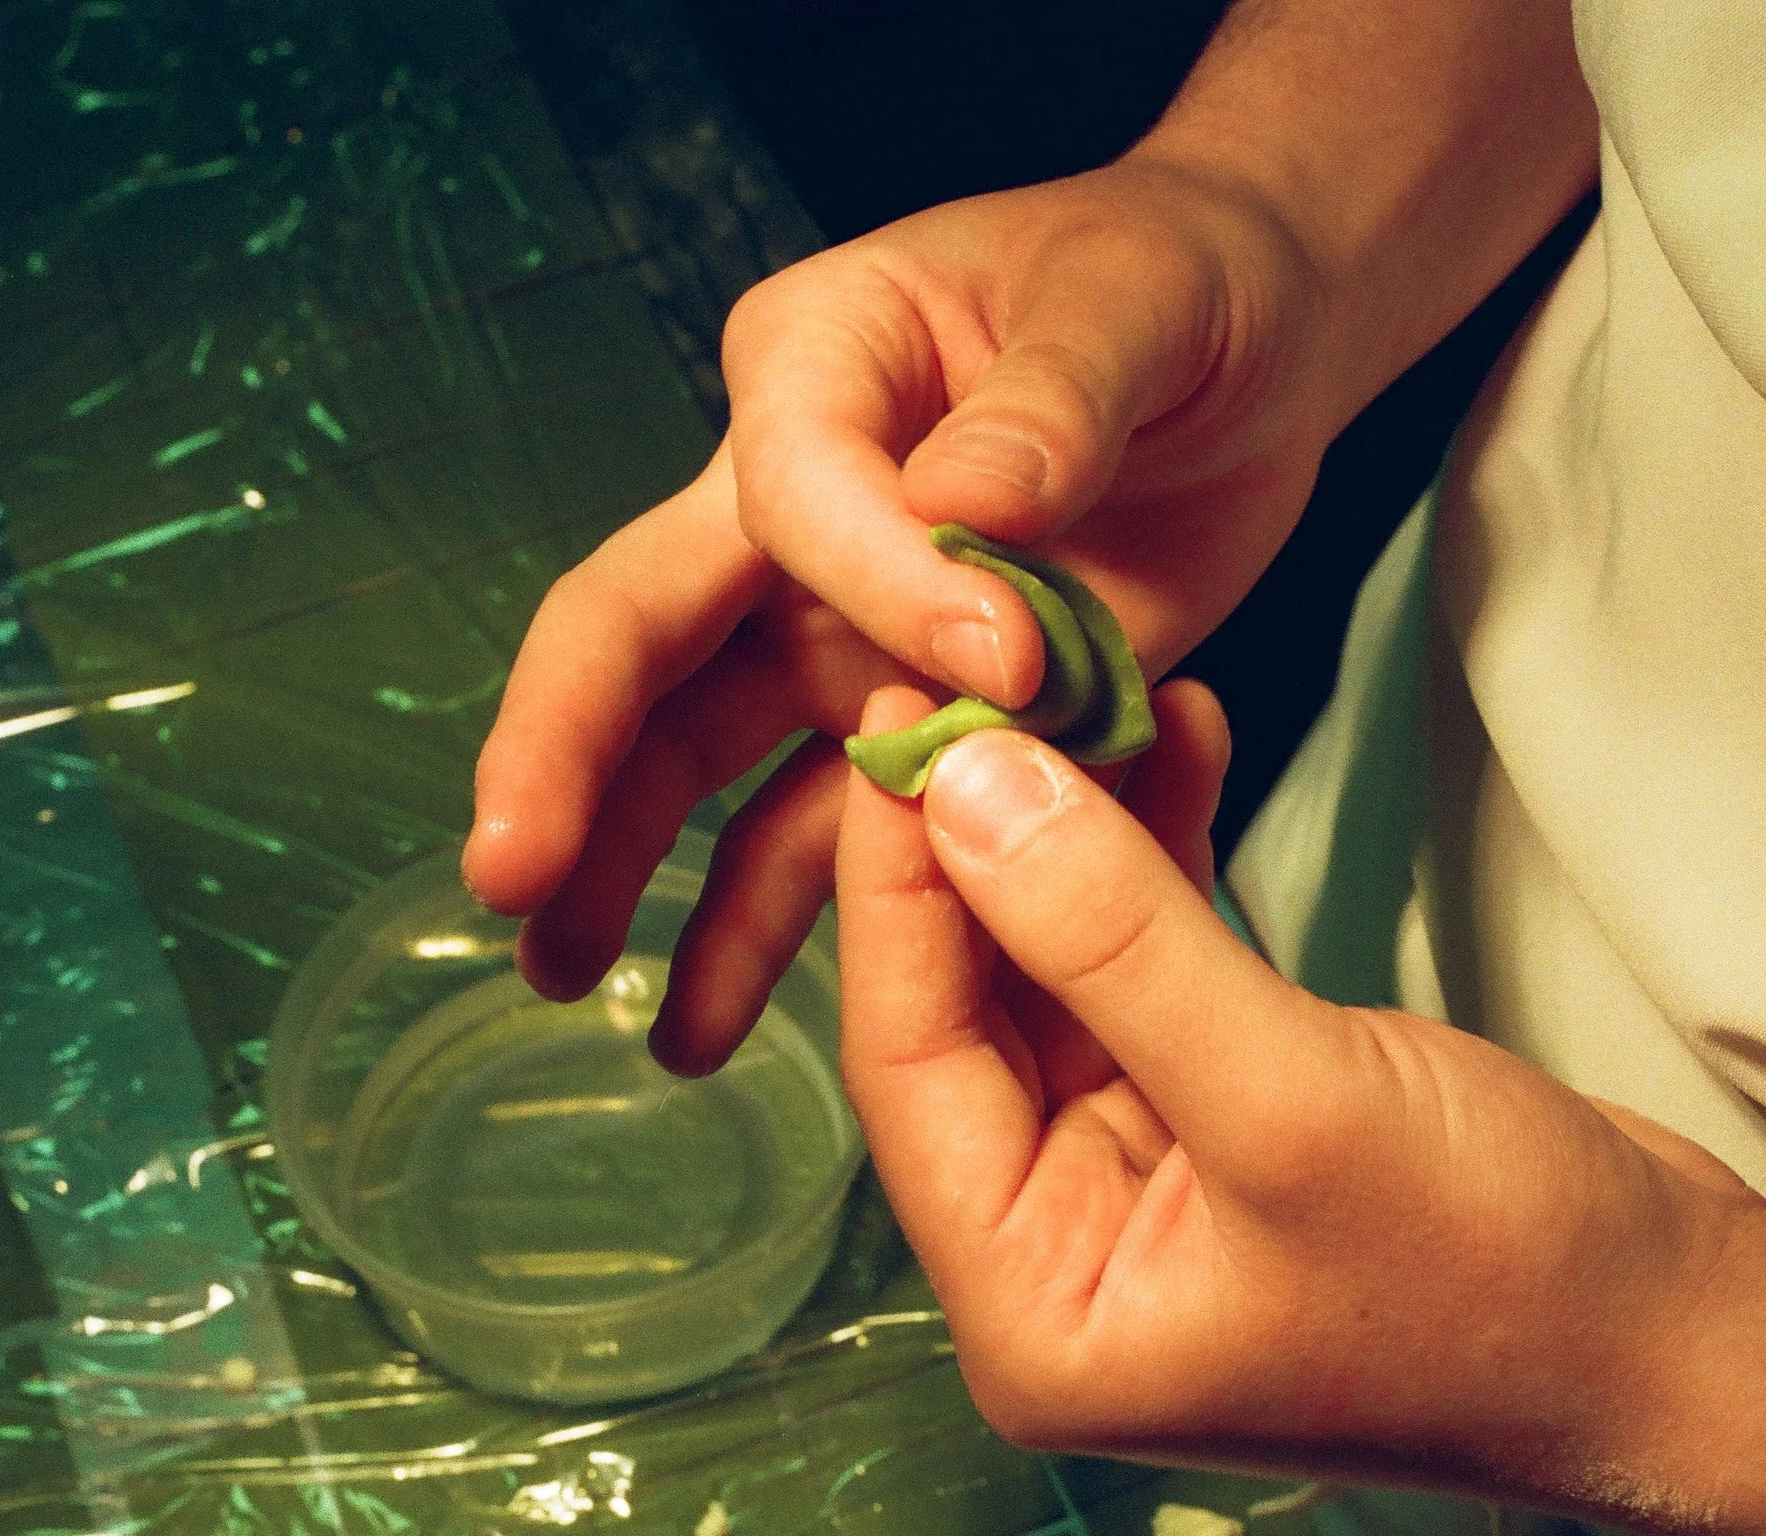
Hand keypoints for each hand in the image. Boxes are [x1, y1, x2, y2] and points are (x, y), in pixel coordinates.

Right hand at [464, 157, 1347, 1070]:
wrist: (1253, 344)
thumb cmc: (1179, 282)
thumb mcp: (1133, 304)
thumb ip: (1053, 399)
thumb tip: (968, 502)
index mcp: (818, 363)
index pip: (794, 493)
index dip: (885, 587)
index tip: (1017, 666)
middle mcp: (789, 498)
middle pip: (642, 629)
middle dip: (570, 750)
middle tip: (511, 871)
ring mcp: (835, 618)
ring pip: (695, 751)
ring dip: (625, 864)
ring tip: (563, 984)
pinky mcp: (907, 713)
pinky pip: (819, 829)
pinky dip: (761, 922)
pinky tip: (703, 1023)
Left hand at [832, 677, 1763, 1492]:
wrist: (1689, 1334)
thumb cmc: (1500, 1271)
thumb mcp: (1288, 1097)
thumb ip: (1113, 937)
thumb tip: (962, 786)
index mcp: (1034, 1306)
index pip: (912, 1063)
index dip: (900, 884)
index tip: (895, 722)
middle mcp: (1064, 1251)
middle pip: (976, 1011)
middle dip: (983, 842)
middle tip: (973, 678)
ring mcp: (1147, 1181)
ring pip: (1067, 971)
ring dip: (1077, 831)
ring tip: (1079, 681)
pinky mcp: (1226, 1115)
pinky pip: (1157, 966)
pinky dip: (1164, 860)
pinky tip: (1173, 736)